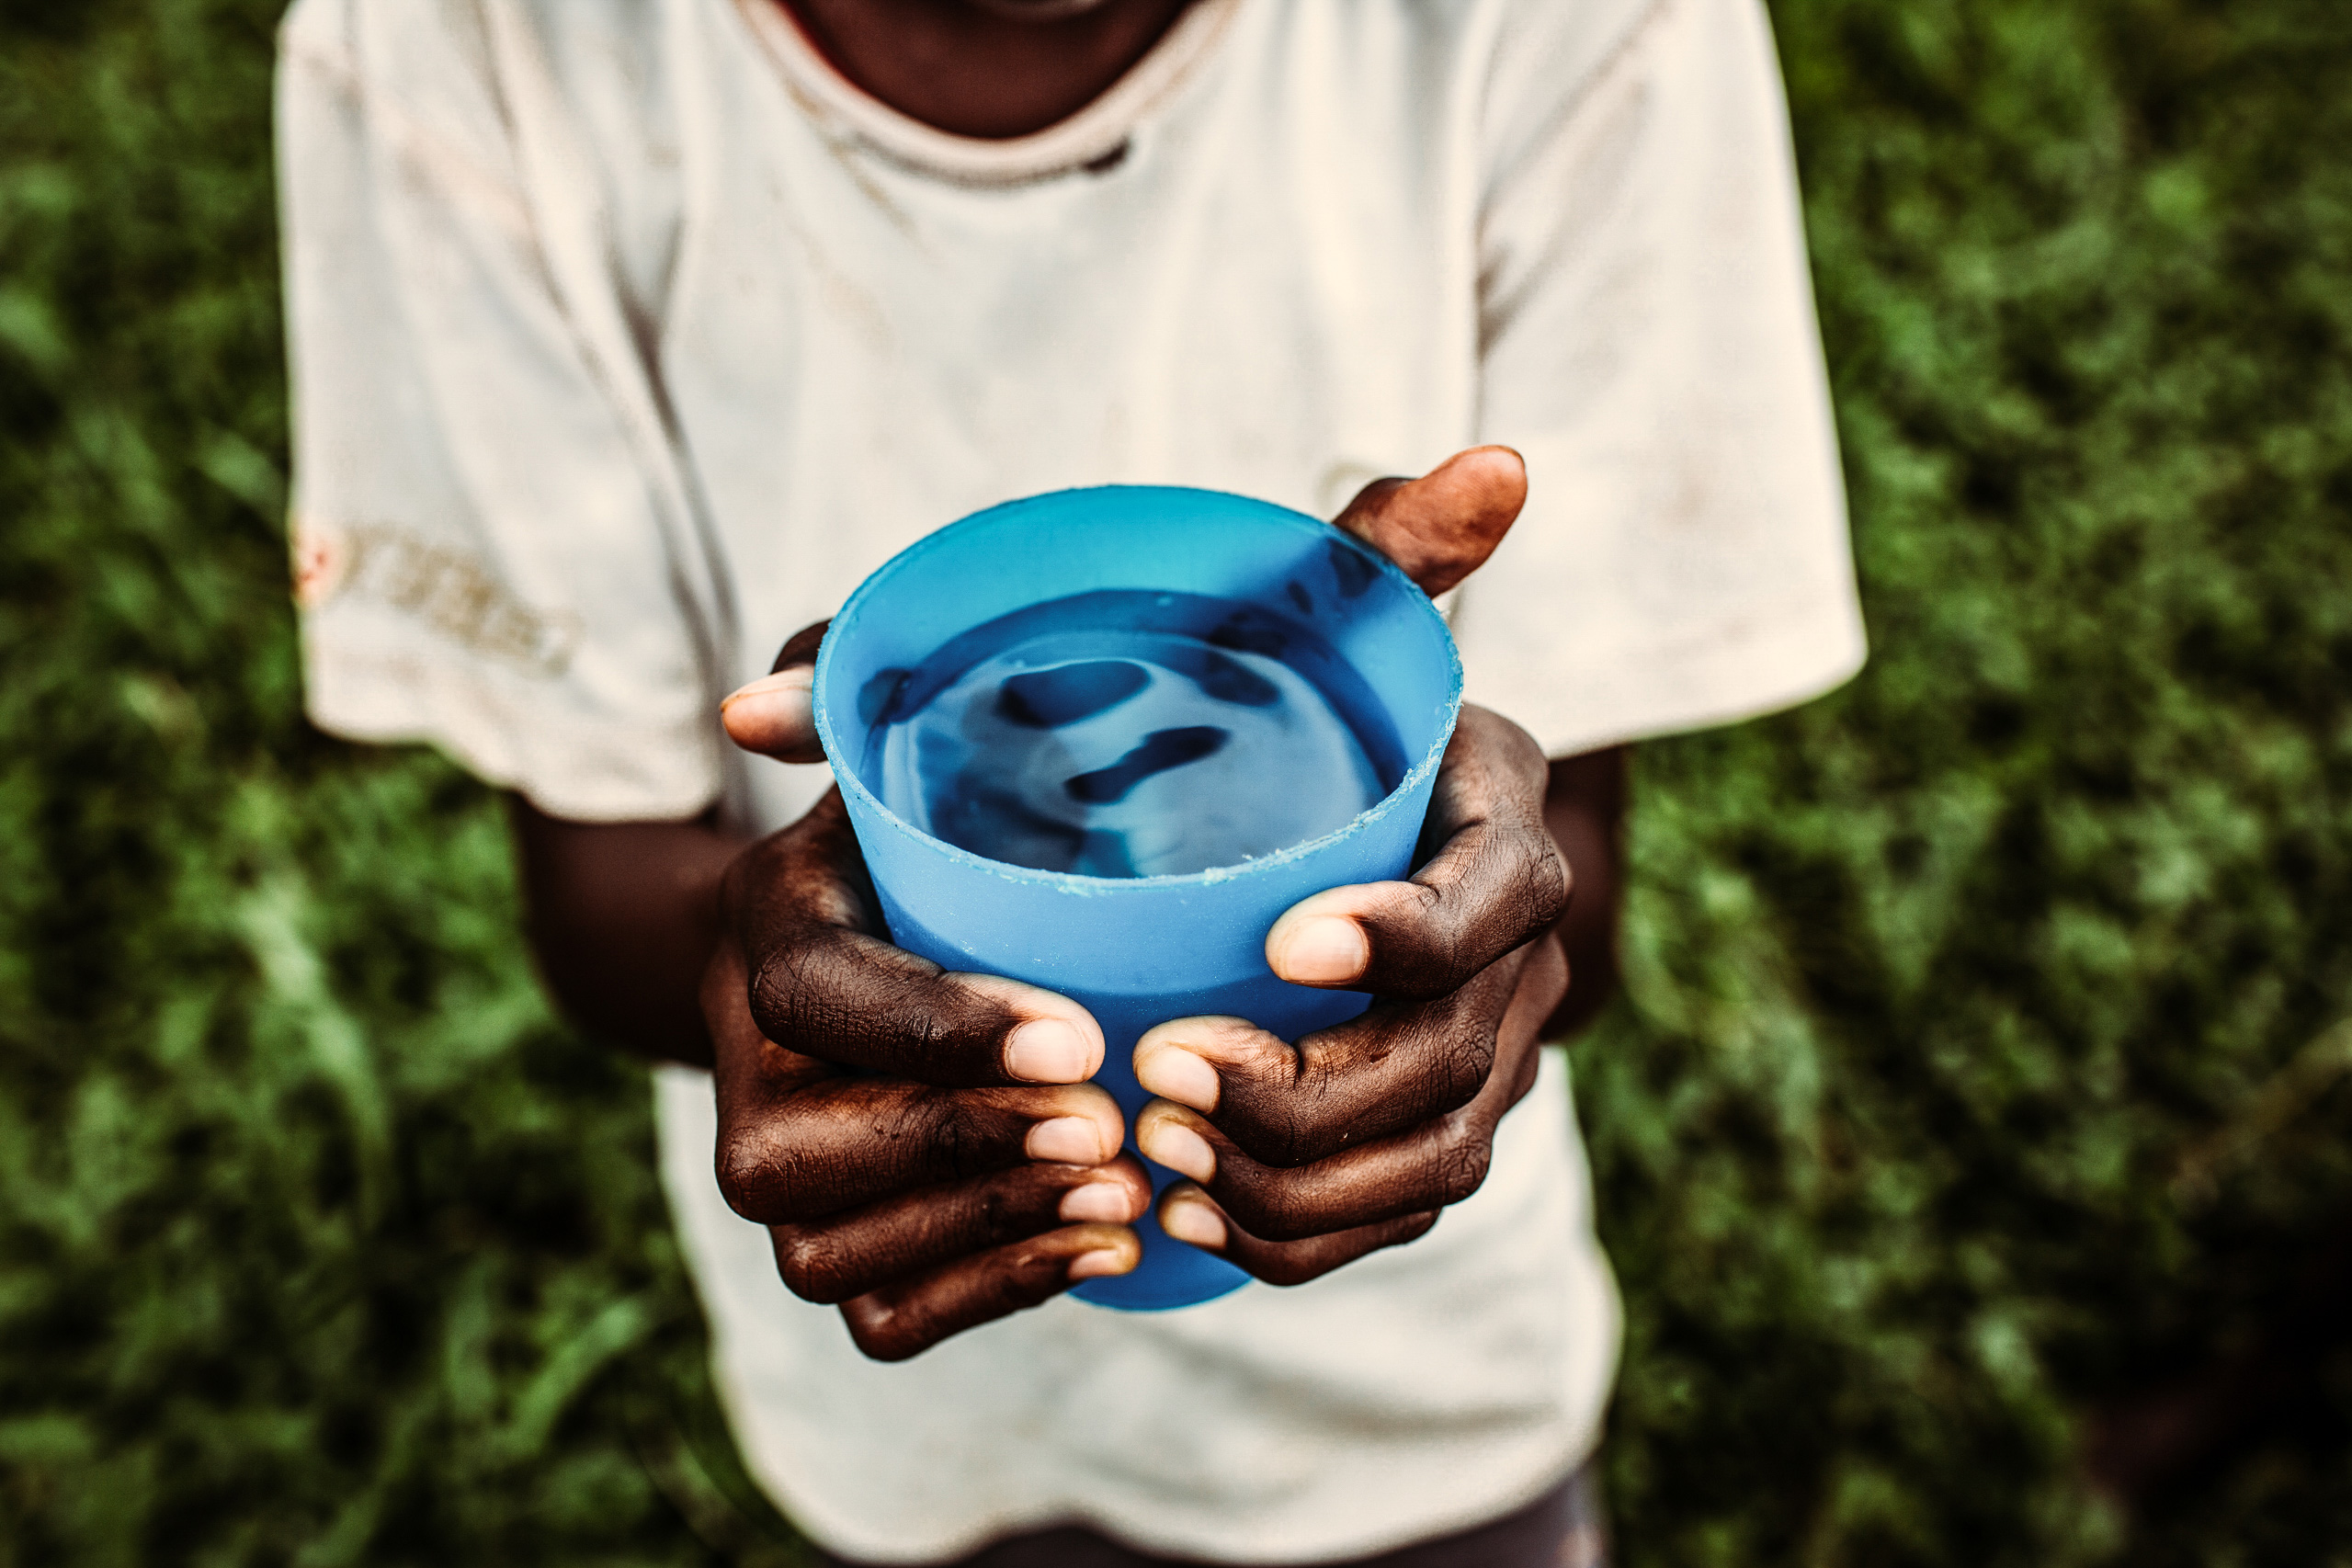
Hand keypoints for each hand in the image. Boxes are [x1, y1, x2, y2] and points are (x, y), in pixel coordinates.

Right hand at [706, 626, 1151, 1361]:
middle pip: (799, 1160)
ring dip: (985, 1231)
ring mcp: (780, 1178)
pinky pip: (883, 1320)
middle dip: (963, 1150)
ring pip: (833, 1256)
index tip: (1081, 1034)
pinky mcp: (831, 1250)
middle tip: (1111, 1122)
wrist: (872, 950)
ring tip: (1122, 1186)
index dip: (940, 1032)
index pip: (816, 1000)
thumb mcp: (890, 739)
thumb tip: (757, 709)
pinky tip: (1098, 1242)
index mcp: (764, 935)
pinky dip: (991, 1295)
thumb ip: (844, 686)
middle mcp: (741, 1073)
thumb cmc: (912, 833)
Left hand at [1128, 448, 1574, 1282]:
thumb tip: (1398, 498)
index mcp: (1501, 813)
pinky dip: (1304, 1239)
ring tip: (1165, 1148)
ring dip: (1301, 1183)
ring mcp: (1494, 1047)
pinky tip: (1198, 1221)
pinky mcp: (1444, 1122)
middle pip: (1459, 1059)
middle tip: (1167, 1070)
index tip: (1281, 940)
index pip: (1499, 897)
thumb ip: (1367, 553)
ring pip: (1436, 1162)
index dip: (1410, 934)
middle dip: (1318, 1091)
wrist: (1336, 804)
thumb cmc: (1307, 697)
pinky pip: (1401, 1216)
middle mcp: (1522, 944)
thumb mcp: (1314, 614)